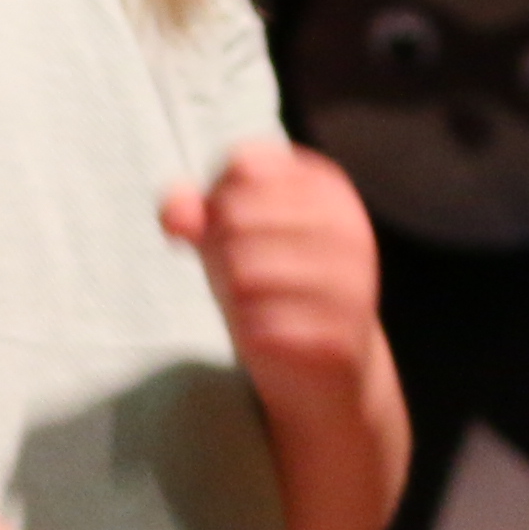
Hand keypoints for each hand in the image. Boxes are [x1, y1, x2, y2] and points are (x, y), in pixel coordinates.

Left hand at [161, 140, 384, 429]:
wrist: (320, 362)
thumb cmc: (267, 278)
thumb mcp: (225, 233)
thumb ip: (193, 210)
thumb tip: (175, 215)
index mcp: (325, 186)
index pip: (245, 167)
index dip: (218, 201)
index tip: (232, 228)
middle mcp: (348, 227)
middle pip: (237, 217)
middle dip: (219, 249)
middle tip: (236, 274)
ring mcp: (353, 281)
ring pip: (245, 272)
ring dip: (232, 293)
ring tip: (253, 301)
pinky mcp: (343, 335)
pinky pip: (261, 325)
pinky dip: (249, 330)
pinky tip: (265, 331)